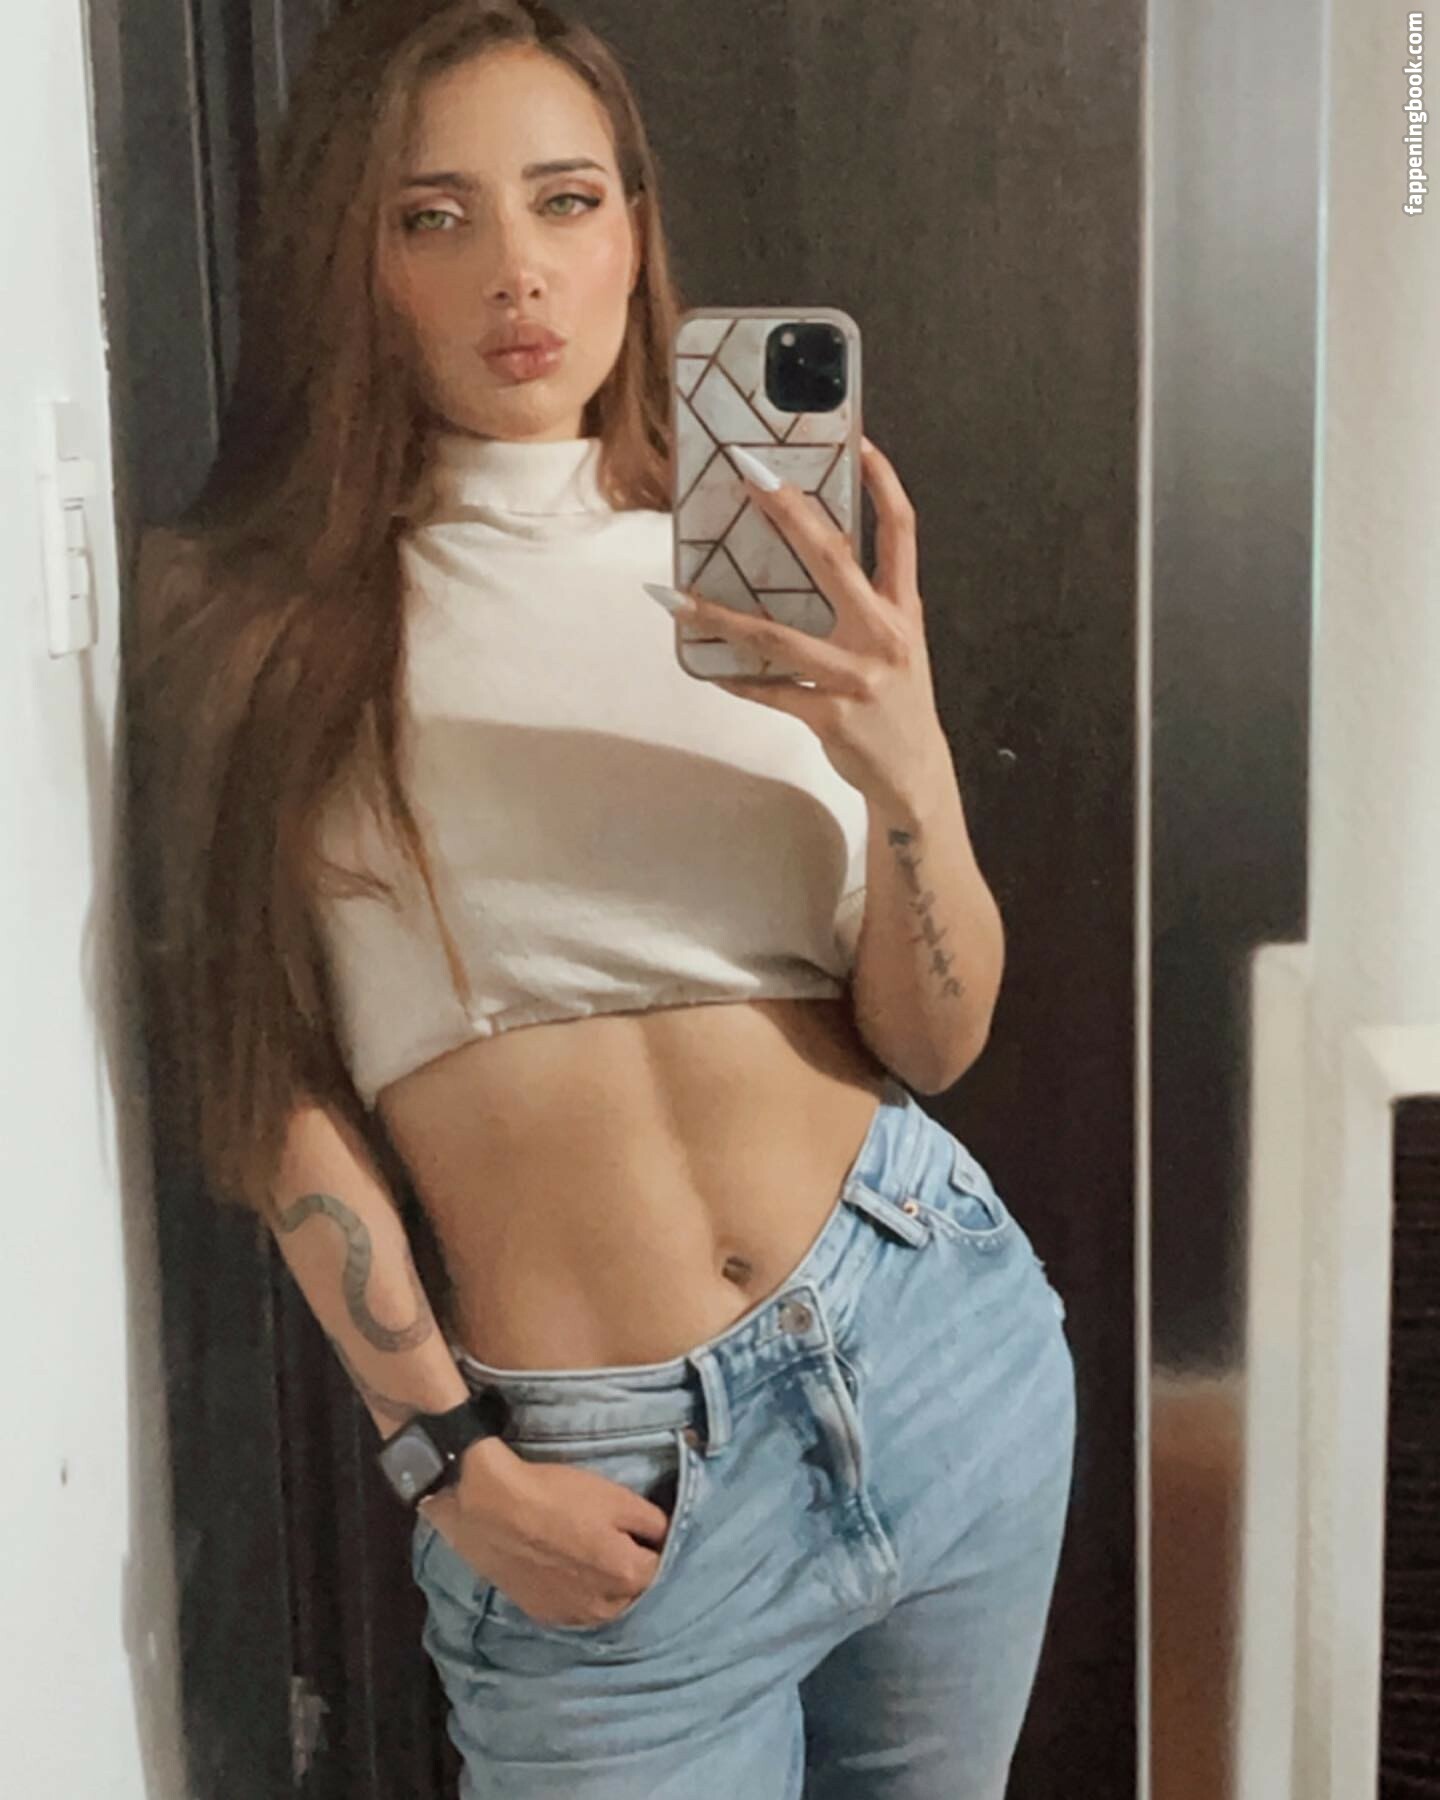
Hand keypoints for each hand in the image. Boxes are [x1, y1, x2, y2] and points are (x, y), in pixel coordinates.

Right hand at [421, 1445, 674, 1629]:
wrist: (490, 1508)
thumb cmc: (558, 1496)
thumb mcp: (616, 1497)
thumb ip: (652, 1522)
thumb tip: (670, 1536)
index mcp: (628, 1575)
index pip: (663, 1567)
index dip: (659, 1547)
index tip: (651, 1533)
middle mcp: (605, 1607)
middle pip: (636, 1592)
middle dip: (636, 1571)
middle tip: (623, 1542)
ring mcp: (572, 1616)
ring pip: (608, 1606)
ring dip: (610, 1588)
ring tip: (595, 1558)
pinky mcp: (544, 1615)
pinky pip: (577, 1610)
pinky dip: (582, 1595)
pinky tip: (570, 1572)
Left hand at [659, 436, 951, 812]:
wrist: (914, 777)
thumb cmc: (897, 701)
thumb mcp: (897, 644)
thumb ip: (867, 601)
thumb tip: (817, 552)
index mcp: (903, 609)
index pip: (900, 531)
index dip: (884, 483)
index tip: (860, 440)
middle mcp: (884, 634)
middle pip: (834, 559)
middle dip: (790, 513)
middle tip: (750, 477)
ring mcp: (857, 677)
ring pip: (779, 637)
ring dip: (722, 617)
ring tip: (679, 600)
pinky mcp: (831, 716)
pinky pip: (771, 692)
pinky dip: (735, 681)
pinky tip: (706, 669)